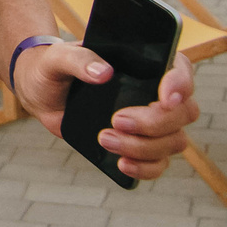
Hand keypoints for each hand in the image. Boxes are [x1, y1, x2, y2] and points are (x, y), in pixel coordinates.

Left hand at [15, 44, 199, 181]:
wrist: (42, 94)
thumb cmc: (54, 68)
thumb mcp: (58, 58)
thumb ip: (79, 59)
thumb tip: (103, 73)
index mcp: (146, 63)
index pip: (181, 70)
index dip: (181, 85)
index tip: (165, 98)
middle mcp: (156, 93)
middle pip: (184, 112)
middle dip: (154, 122)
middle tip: (116, 120)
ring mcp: (151, 122)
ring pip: (174, 141)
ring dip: (144, 147)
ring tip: (104, 139)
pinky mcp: (139, 145)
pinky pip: (159, 164)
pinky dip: (146, 168)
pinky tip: (122, 163)